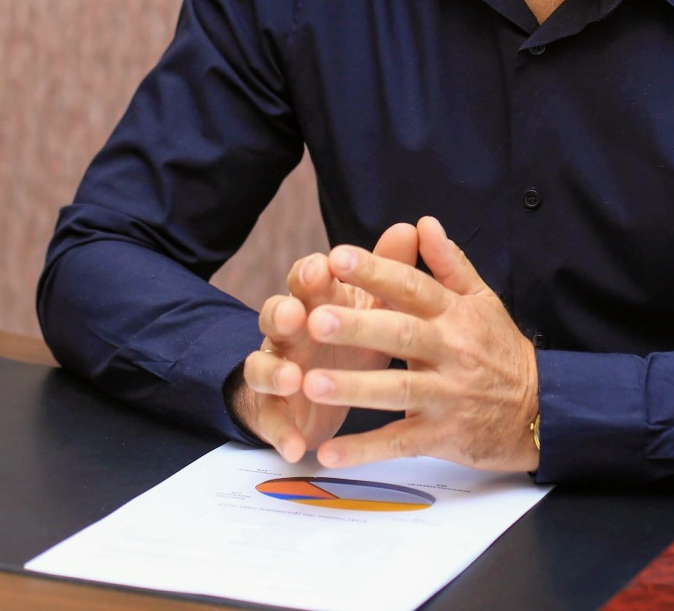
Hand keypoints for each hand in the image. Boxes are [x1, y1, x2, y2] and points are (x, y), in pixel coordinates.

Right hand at [232, 221, 418, 461]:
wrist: (321, 389)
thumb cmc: (351, 336)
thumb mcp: (372, 305)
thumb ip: (387, 270)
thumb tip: (410, 227)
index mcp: (314, 302)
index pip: (305, 280)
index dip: (309, 273)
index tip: (323, 268)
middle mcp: (289, 332)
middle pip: (275, 315)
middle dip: (283, 313)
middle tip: (296, 315)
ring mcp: (277, 371)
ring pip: (262, 365)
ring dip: (275, 370)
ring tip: (294, 378)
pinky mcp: (275, 411)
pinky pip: (271, 420)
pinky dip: (281, 432)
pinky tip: (296, 446)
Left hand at [301, 215, 538, 472]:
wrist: (540, 412)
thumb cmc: (500, 350)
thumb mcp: (483, 301)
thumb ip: (450, 264)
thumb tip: (423, 222)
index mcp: (454, 315)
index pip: (413, 287)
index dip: (376, 272)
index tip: (337, 257)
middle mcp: (451, 352)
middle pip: (401, 335)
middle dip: (358, 327)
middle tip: (314, 320)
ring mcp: (447, 396)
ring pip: (398, 390)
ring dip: (354, 387)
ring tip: (310, 383)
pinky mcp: (443, 436)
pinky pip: (399, 443)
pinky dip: (364, 450)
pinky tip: (328, 453)